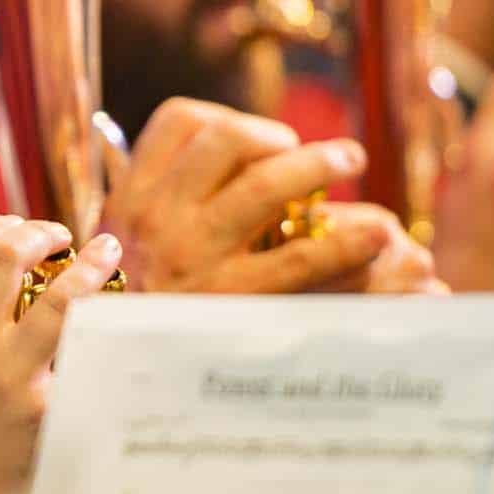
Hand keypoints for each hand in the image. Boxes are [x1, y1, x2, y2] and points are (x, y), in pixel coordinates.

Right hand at [101, 97, 402, 291]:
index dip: (228, 118)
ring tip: (350, 160)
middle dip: (278, 135)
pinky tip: (374, 235)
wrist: (118, 376)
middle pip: (226, 139)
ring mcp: (195, 255)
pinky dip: (344, 242)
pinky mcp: (233, 299)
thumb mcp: (122, 249)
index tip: (258, 141)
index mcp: (129, 198)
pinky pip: (299, 260)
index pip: (178, 122)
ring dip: (318, 163)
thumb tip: (227, 165)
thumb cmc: (131, 307)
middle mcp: (158, 219)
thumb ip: (159, 206)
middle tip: (312, 150)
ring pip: (265, 184)